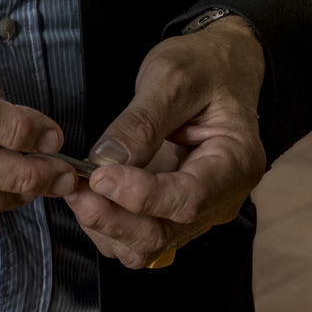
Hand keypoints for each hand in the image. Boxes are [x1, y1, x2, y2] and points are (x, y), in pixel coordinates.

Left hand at [68, 18, 266, 270]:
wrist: (220, 68)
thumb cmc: (204, 67)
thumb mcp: (173, 78)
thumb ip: (142, 121)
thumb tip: (106, 162)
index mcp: (235, 163)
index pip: (188, 199)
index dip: (140, 196)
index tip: (99, 177)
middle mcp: (220, 198)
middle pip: (165, 233)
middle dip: (114, 219)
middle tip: (76, 190)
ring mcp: (197, 210)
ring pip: (148, 244)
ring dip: (106, 227)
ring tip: (77, 189)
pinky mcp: (172, 210)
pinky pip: (139, 235)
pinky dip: (109, 224)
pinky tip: (90, 194)